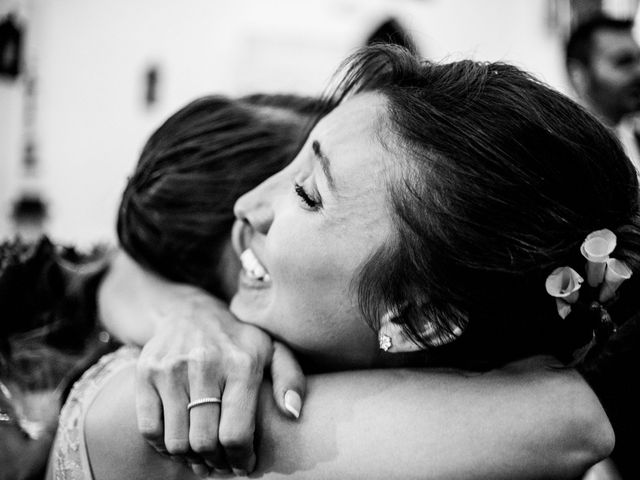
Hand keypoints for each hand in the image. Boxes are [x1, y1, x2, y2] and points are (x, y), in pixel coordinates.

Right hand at [134, 287, 304, 475]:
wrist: (190, 312)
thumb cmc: (238, 340)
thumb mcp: (272, 350)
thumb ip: (290, 379)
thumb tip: (293, 412)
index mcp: (241, 363)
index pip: (236, 432)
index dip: (240, 458)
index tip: (244, 464)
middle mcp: (205, 364)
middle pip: (204, 441)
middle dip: (216, 461)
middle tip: (222, 463)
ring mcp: (172, 368)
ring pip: (176, 440)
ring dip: (190, 458)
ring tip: (202, 455)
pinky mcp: (147, 372)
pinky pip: (150, 429)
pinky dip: (163, 445)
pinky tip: (179, 441)